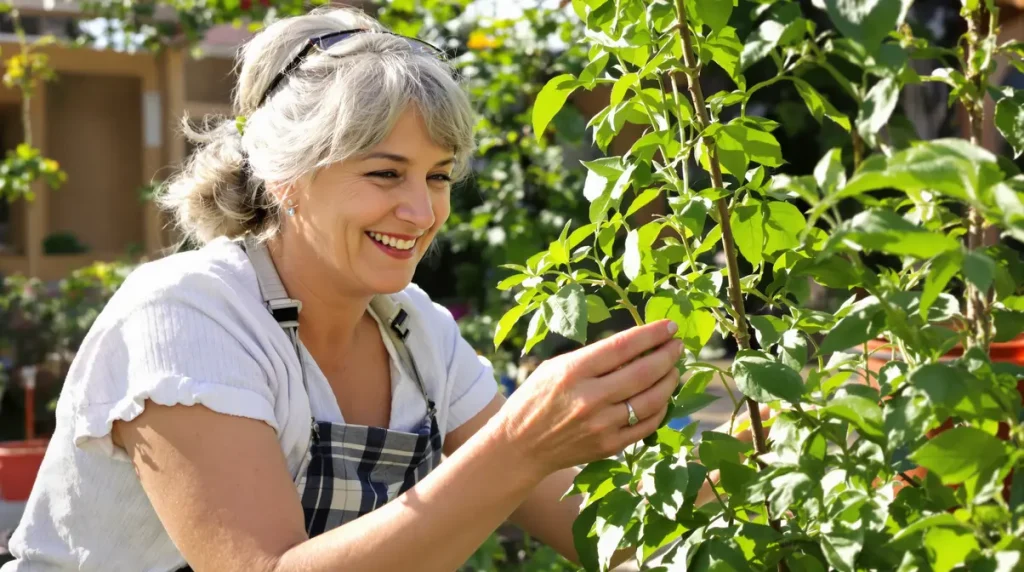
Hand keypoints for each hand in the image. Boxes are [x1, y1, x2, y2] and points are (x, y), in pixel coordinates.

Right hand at [493, 320, 682, 477]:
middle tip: (677, 346)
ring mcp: (601, 425)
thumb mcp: (556, 366)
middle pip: (643, 372)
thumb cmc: (536, 398)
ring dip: (669, 381)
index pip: (623, 347)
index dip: (651, 334)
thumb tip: (635, 346)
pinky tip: (661, 397)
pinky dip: (660, 409)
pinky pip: (647, 425)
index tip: (669, 327)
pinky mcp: (609, 446)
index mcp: (573, 371)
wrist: (520, 445)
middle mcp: (589, 398)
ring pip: (651, 400)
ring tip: (673, 370)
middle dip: (667, 355)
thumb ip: (593, 357)